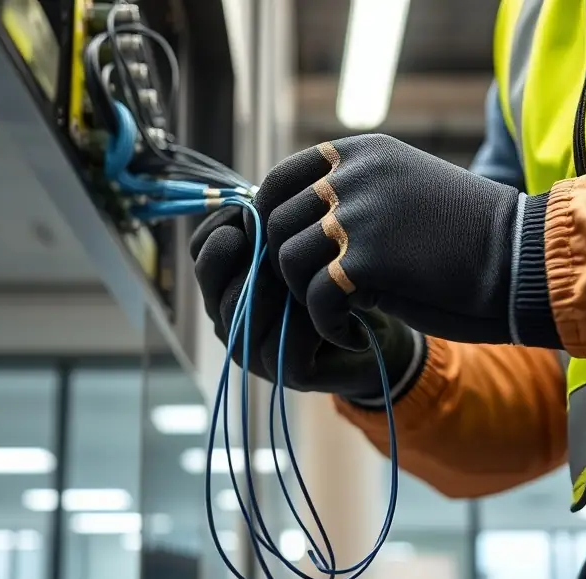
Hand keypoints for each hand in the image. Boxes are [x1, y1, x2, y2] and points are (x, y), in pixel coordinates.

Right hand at [190, 206, 422, 401]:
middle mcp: (231, 320)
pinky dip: (311, 320)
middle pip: (215, 279)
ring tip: (318, 272)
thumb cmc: (340, 278)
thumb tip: (251, 199)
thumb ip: (270, 225)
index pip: (202, 247)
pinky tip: (340, 308)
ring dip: (282, 285)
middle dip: (255, 253)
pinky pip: (284, 340)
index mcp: (226, 285)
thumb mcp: (302, 243)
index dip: (229, 222)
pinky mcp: (286, 372)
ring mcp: (254, 351)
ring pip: (244, 311)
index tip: (266, 208)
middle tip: (292, 243)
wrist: (383, 333)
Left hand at [254, 134, 521, 348]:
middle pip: (275, 224)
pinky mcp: (365, 260)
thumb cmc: (466, 235)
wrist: (521, 261)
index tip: (291, 258)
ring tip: (340, 314)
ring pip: (287, 261)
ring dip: (306, 297)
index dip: (272, 225)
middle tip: (318, 295)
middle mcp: (352, 174)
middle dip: (287, 268)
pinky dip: (329, 325)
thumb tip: (292, 225)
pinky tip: (356, 333)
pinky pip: (315, 299)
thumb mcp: (402, 191)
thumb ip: (351, 196)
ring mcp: (356, 214)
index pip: (279, 182)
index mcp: (359, 153)